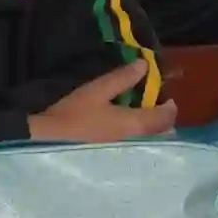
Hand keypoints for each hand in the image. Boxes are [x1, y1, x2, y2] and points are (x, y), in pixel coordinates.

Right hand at [28, 64, 177, 142]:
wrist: (48, 139)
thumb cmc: (74, 113)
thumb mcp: (98, 90)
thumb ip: (122, 78)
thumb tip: (144, 65)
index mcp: (133, 124)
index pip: (163, 119)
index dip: (170, 107)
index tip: (169, 96)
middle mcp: (132, 140)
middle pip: (158, 132)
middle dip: (162, 119)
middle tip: (156, 103)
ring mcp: (121, 148)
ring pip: (146, 138)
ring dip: (150, 126)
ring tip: (142, 111)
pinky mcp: (110, 151)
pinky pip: (134, 141)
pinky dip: (138, 131)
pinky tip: (126, 123)